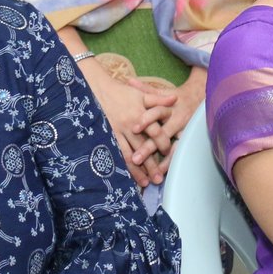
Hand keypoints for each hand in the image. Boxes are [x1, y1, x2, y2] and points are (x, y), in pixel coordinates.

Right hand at [78, 61, 177, 187]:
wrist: (96, 90)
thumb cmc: (121, 93)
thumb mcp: (141, 94)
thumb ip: (159, 99)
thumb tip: (176, 99)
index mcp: (139, 115)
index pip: (154, 132)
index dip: (162, 143)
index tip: (168, 152)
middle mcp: (128, 126)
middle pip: (142, 148)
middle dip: (151, 164)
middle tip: (160, 179)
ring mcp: (116, 133)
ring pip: (128, 155)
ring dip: (137, 171)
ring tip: (146, 183)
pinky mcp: (106, 137)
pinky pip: (115, 154)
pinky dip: (122, 166)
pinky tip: (127, 177)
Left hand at [127, 67, 205, 169]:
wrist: (201, 98)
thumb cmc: (176, 96)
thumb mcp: (162, 91)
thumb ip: (145, 89)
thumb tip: (129, 80)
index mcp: (168, 106)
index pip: (156, 112)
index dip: (146, 120)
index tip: (134, 128)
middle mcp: (177, 119)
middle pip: (161, 134)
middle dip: (149, 147)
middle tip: (135, 158)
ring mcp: (184, 130)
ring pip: (172, 147)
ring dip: (162, 160)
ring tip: (152, 173)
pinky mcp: (188, 139)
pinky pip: (180, 152)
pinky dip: (172, 162)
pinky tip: (163, 172)